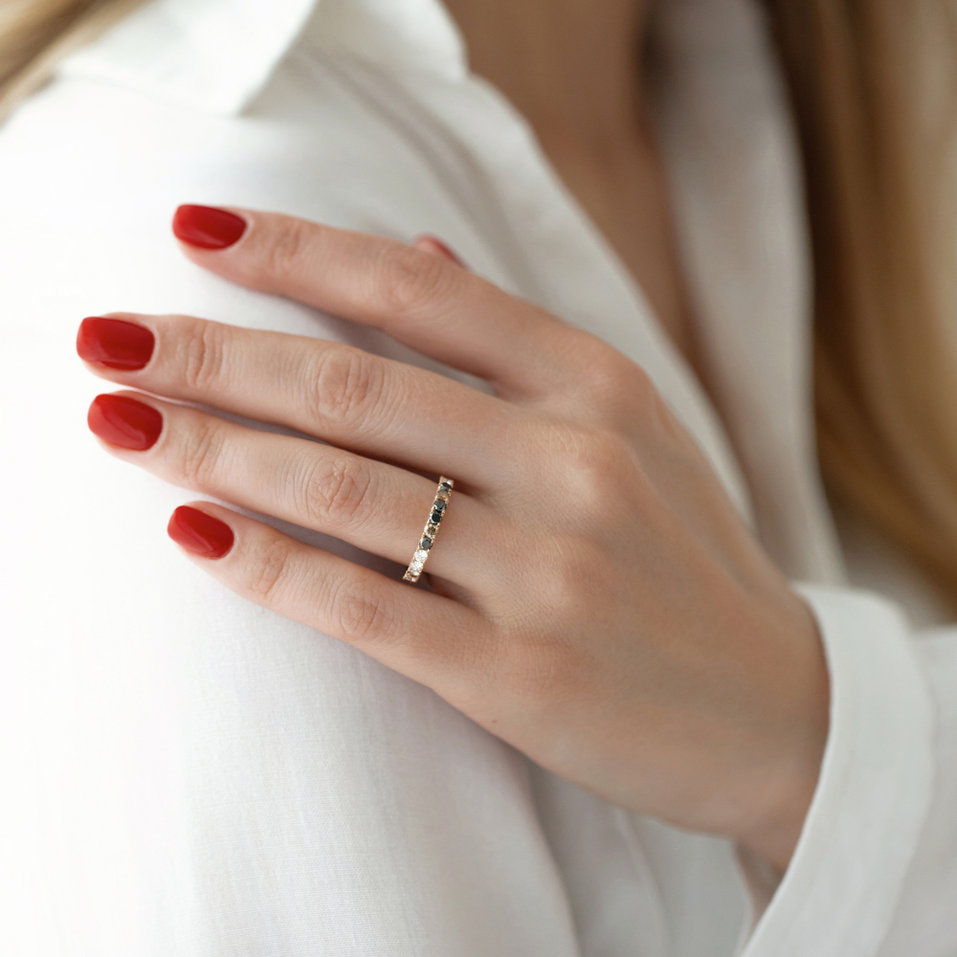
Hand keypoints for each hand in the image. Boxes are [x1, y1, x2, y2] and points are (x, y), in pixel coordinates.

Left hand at [76, 203, 829, 871]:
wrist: (776, 707)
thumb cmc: (685, 557)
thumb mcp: (632, 426)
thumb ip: (518, 342)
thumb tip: (412, 253)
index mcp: (595, 386)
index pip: (417, 291)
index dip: (294, 251)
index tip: (193, 230)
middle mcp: (573, 463)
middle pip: (356, 384)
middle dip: (214, 353)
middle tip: (108, 334)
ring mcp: (546, 572)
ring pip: (345, 490)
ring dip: (215, 451)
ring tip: (121, 422)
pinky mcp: (518, 675)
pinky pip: (365, 607)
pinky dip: (269, 566)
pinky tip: (194, 534)